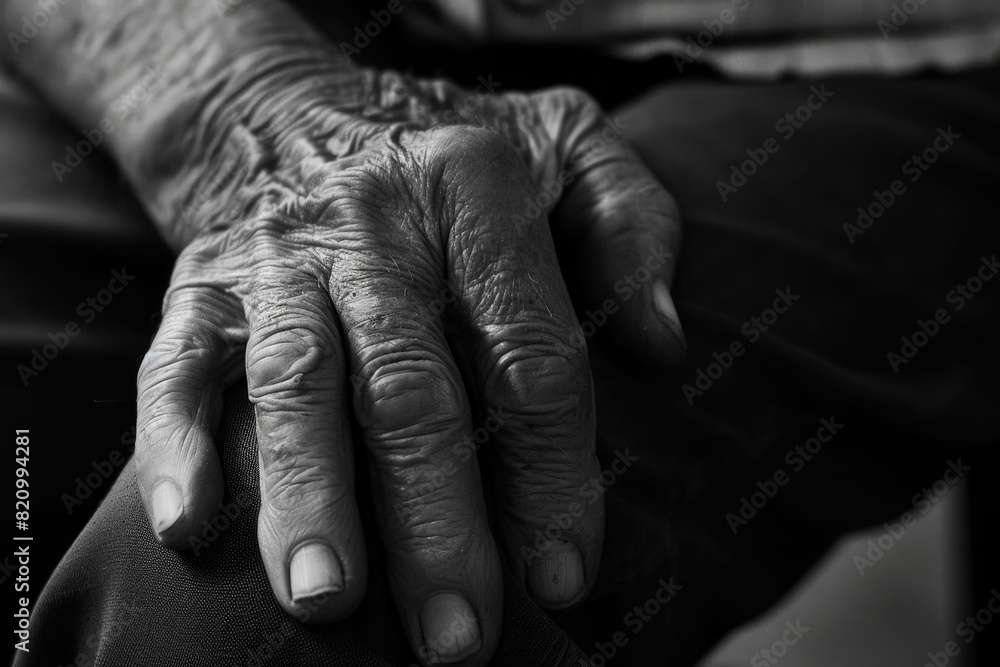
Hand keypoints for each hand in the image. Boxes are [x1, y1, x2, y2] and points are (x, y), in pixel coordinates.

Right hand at [134, 68, 682, 664]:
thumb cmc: (453, 151)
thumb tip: (662, 347)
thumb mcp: (567, 145)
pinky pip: (177, 366)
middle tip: (455, 637)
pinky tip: (187, 529)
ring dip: (308, 496)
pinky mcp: (202, 288)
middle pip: (408, 383)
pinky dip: (178, 445)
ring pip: (294, 382)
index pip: (528, 349)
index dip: (550, 470)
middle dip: (433, 517)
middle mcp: (372, 224)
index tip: (563, 578)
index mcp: (476, 187)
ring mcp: (278, 258)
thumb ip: (630, 225)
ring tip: (324, 603)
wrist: (291, 109)